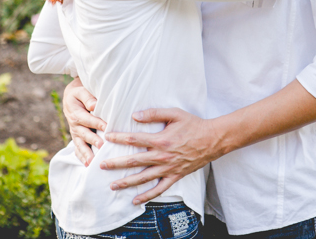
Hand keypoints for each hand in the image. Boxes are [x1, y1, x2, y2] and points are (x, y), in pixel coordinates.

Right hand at [62, 77, 105, 165]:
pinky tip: (87, 164)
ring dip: (86, 153)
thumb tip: (94, 105)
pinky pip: (78, 148)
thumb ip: (88, 97)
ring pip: (80, 144)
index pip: (88, 119)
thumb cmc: (80, 91)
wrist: (71, 95)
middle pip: (84, 134)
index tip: (107, 127)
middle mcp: (74, 124)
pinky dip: (81, 156)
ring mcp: (75, 132)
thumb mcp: (81, 90)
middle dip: (93, 140)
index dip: (97, 123)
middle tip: (103, 147)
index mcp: (76, 112)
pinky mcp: (77, 137)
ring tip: (92, 163)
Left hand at [102, 108, 223, 204]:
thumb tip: (135, 116)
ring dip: (127, 182)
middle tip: (102, 165)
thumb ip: (155, 113)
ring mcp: (168, 168)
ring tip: (113, 185)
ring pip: (143, 178)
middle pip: (134, 161)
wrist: (213, 139)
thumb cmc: (194, 125)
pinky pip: (159, 189)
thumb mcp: (175, 114)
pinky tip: (136, 200)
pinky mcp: (175, 176)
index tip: (107, 137)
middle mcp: (162, 156)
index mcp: (161, 140)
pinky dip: (147, 196)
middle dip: (116, 163)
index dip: (119, 138)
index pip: (134, 139)